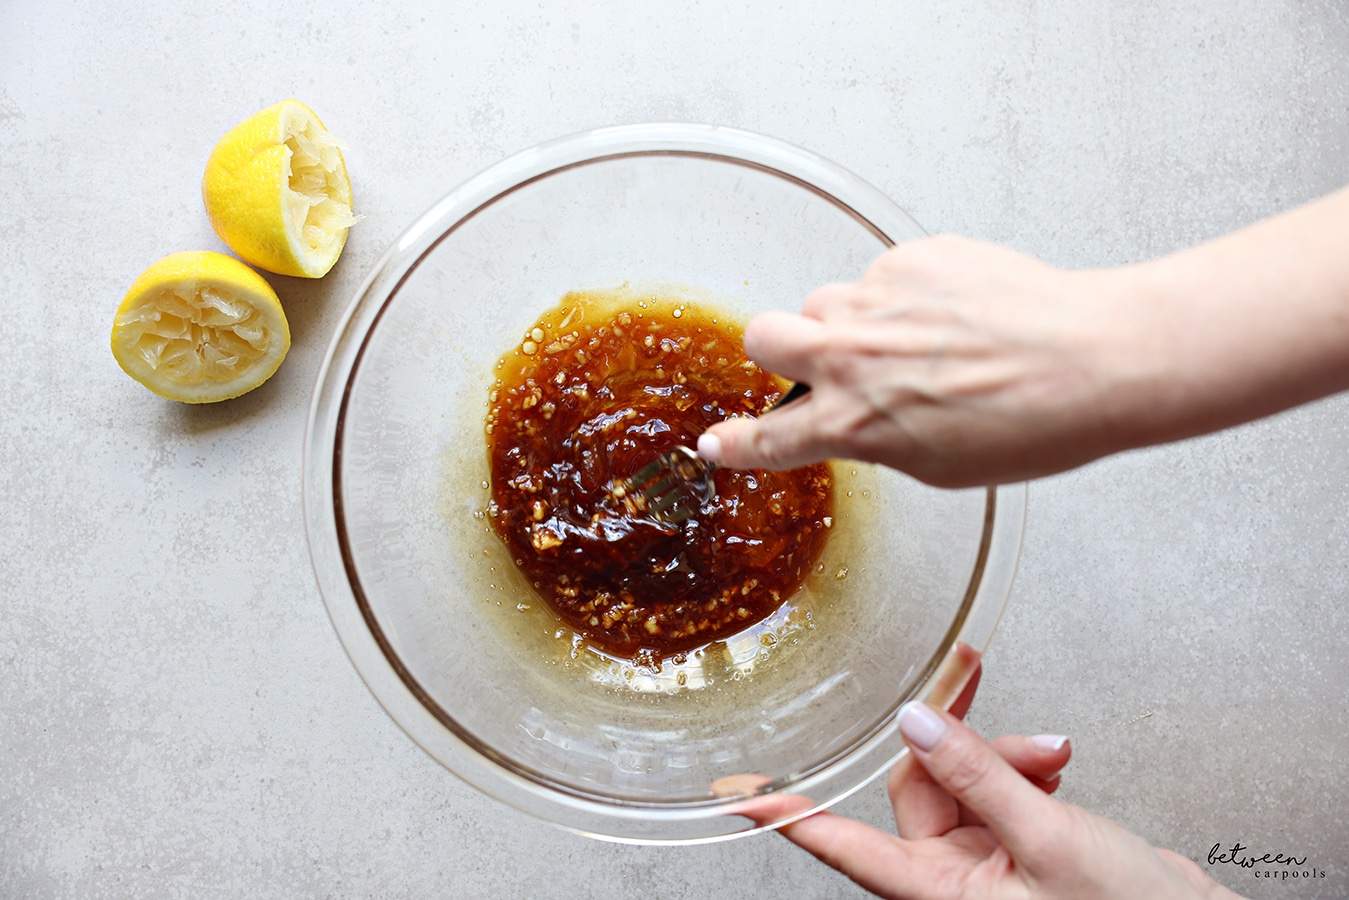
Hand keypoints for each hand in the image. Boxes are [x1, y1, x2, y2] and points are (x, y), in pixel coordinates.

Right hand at [698, 235, 1137, 485]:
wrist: (1092, 359)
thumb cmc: (1031, 424)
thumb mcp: (940, 465)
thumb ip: (879, 440)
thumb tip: (862, 422)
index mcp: (853, 423)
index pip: (768, 438)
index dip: (735, 443)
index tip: (715, 442)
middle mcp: (850, 357)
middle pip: (761, 335)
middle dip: (778, 348)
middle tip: (820, 360)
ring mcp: (875, 301)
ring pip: (827, 300)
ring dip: (849, 319)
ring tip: (912, 335)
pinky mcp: (910, 258)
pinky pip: (884, 274)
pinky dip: (906, 292)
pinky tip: (954, 312)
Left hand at [732, 676, 1240, 899]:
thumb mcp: (1049, 841)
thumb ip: (979, 777)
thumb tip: (918, 724)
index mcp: (937, 893)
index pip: (839, 844)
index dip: (785, 813)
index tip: (737, 792)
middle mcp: (948, 880)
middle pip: (918, 785)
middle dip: (969, 746)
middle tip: (1000, 711)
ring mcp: (980, 864)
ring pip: (961, 780)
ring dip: (1007, 756)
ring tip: (1057, 760)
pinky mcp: (1013, 847)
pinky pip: (994, 790)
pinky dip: (1023, 769)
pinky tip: (1054, 769)